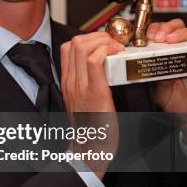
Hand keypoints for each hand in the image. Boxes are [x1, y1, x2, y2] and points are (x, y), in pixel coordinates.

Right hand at [61, 32, 122, 175]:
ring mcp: (80, 86)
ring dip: (103, 40)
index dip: (88, 38)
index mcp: (68, 83)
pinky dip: (107, 51)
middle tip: (113, 43)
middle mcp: (71, 82)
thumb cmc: (92, 130)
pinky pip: (94, 61)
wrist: (90, 151)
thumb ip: (87, 85)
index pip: (68, 47)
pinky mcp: (94, 92)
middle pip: (75, 42)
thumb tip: (101, 71)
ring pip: (82, 46)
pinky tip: (118, 56)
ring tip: (116, 48)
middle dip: (97, 35)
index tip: (104, 43)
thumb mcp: (83, 103)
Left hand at [147, 19, 186, 148]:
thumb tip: (146, 62)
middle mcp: (184, 53)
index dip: (154, 30)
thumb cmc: (180, 106)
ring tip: (172, 39)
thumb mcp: (161, 91)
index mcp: (169, 57)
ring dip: (182, 33)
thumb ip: (155, 75)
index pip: (162, 34)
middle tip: (159, 37)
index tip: (146, 35)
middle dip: (167, 28)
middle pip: (178, 28)